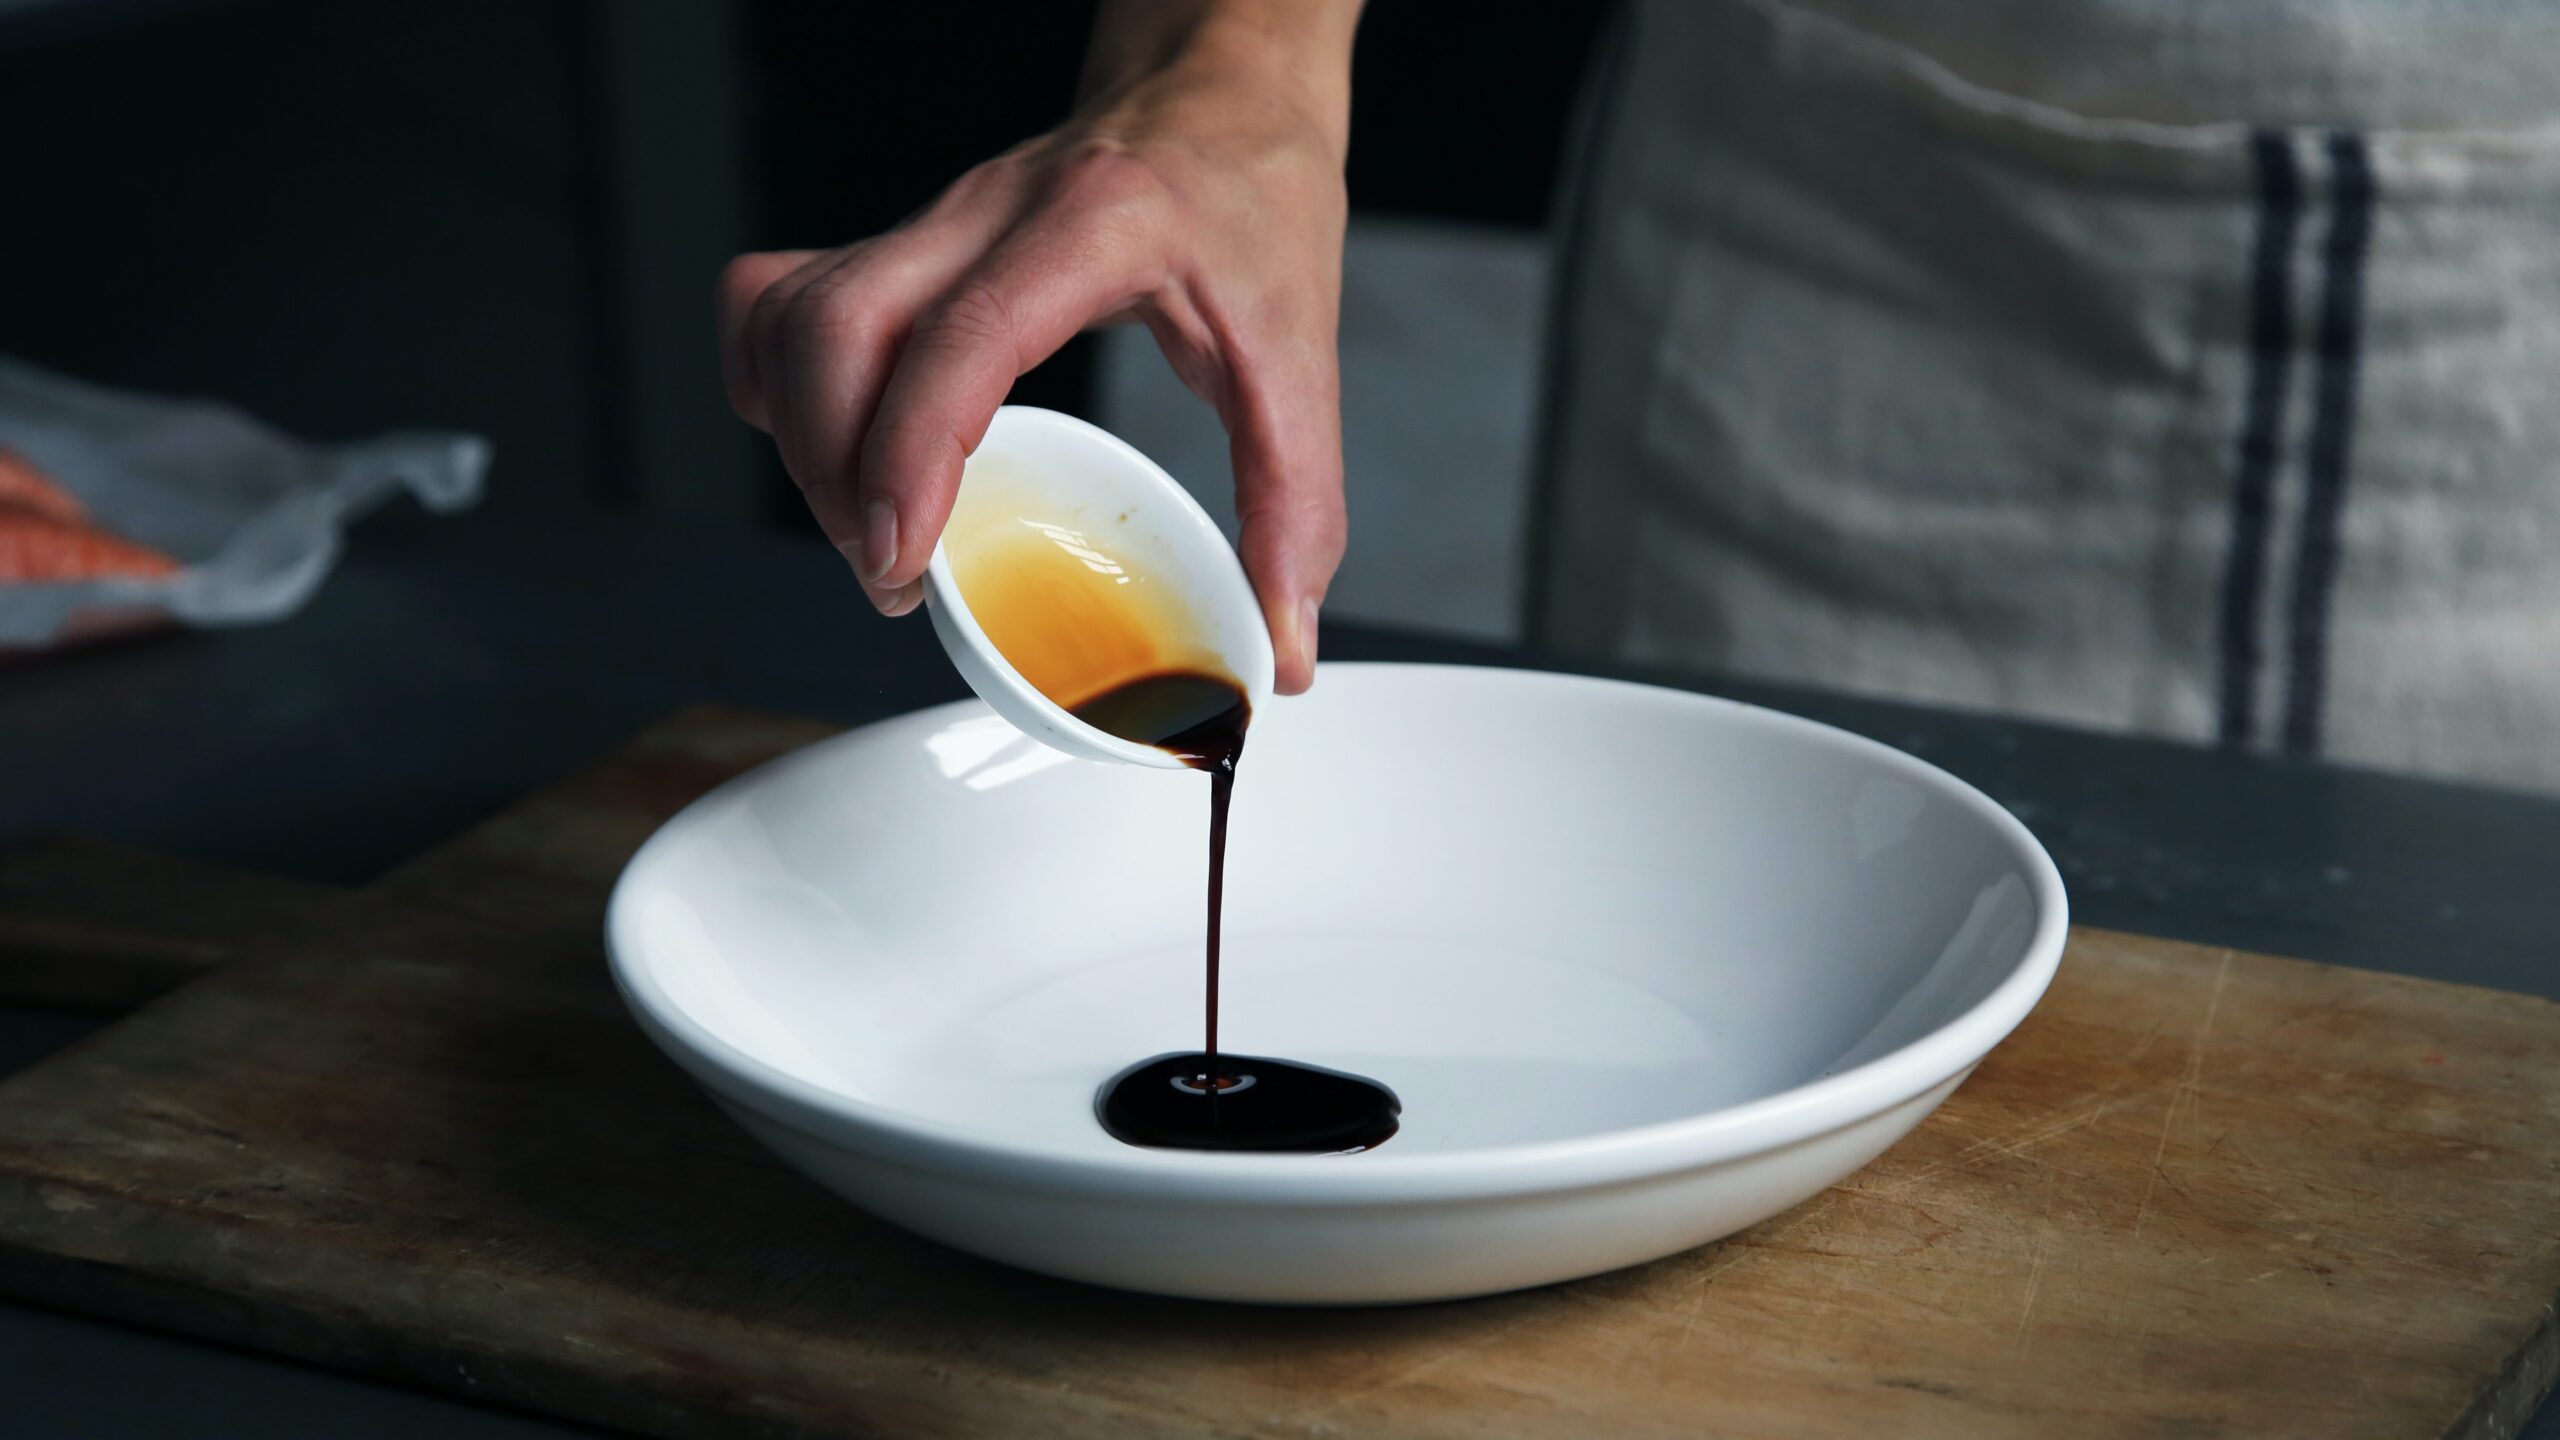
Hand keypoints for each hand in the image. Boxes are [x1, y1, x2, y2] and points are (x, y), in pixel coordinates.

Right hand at [716, 20, 1351, 692]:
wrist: (1222, 96)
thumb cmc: (1254, 203)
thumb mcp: (1301, 354)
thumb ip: (1298, 506)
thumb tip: (1284, 643)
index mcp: (1094, 227)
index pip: (963, 335)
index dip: (912, 452)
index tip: (900, 554)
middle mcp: (988, 212)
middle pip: (837, 327)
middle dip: (835, 473)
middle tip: (896, 572)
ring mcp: (931, 223)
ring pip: (792, 316)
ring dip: (803, 440)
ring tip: (869, 527)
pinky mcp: (902, 245)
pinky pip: (780, 301)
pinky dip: (777, 384)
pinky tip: (832, 447)